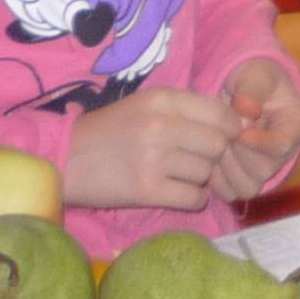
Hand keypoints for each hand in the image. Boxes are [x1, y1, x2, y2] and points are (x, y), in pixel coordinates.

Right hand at [66, 87, 235, 211]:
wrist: (64, 160)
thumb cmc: (109, 131)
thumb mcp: (145, 105)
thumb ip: (185, 108)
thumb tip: (235, 122)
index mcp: (163, 100)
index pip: (221, 113)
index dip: (230, 128)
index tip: (223, 138)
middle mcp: (161, 125)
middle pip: (218, 144)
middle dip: (215, 155)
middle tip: (198, 160)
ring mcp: (154, 158)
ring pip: (207, 172)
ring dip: (201, 178)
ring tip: (180, 175)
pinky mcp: (146, 190)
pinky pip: (193, 197)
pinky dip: (192, 198)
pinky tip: (178, 192)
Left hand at [212, 57, 299, 203]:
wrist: (241, 89)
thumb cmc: (254, 78)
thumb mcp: (256, 74)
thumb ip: (252, 89)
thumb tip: (247, 110)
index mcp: (296, 126)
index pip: (283, 145)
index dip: (260, 143)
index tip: (240, 132)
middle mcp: (285, 154)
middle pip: (263, 170)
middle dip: (238, 153)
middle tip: (222, 134)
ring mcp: (265, 170)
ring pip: (248, 186)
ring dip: (225, 168)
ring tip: (215, 144)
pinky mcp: (245, 180)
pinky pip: (231, 193)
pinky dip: (217, 180)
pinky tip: (210, 158)